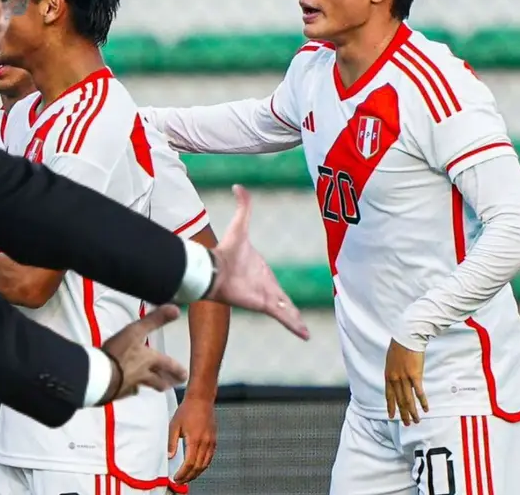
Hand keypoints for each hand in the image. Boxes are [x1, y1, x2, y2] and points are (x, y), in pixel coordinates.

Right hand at [98, 305, 186, 403]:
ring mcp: (130, 385)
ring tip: (159, 387)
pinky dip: (131, 389)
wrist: (100, 375)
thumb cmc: (118, 353)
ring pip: (145, 386)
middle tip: (173, 384)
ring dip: (153, 386)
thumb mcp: (136, 331)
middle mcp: (143, 374)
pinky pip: (128, 390)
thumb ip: (155, 320)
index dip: (176, 369)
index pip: (167, 364)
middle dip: (167, 381)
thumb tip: (176, 309)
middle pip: (158, 380)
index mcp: (149, 360)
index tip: (185, 375)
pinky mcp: (118, 392)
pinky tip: (130, 389)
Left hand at [168, 397, 216, 483]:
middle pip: (198, 467)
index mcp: (195, 439)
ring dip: (196, 473)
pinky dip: (203, 465)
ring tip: (188, 477)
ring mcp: (211, 441)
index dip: (183, 473)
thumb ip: (172, 442)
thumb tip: (170, 456)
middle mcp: (205, 442)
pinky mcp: (214, 440)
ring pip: (205, 464)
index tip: (176, 478)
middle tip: (180, 481)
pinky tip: (197, 467)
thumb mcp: (174, 425)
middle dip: (189, 476)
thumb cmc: (187, 410)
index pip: (189, 463)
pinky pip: (210, 457)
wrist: (201, 399)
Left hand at [204, 186, 309, 339]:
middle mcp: (265, 287)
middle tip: (300, 322)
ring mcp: (266, 297)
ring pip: (286, 311)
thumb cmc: (226, 250)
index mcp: (263, 272)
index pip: (276, 286)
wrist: (214, 269)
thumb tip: (238, 185)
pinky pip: (284, 316)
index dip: (283, 295)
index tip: (287, 301)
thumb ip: (243, 206)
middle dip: (292, 312)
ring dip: (295, 320)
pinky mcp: (264, 304)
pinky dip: (295, 324)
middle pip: (283, 301)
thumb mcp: (240, 226)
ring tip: (305, 333)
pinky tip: (304, 334)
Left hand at [384, 339, 427, 425]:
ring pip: (408, 399)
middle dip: (403, 413)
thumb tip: (398, 378)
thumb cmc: (400, 346)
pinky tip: (426, 409)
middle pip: (399, 400)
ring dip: (412, 412)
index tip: (391, 416)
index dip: (391, 407)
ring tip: (416, 421)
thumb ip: (394, 371)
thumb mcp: (392, 360)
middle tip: (407, 423)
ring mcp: (404, 378)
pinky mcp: (415, 375)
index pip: (389, 395)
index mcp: (388, 376)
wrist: (406, 338)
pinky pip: (419, 392)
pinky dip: (422, 401)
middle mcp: (395, 379)